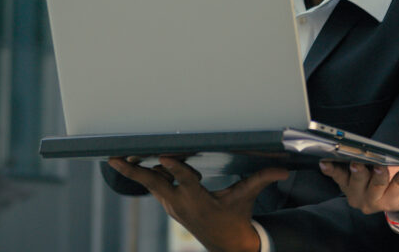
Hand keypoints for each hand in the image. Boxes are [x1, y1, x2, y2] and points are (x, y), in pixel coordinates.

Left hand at [108, 156, 287, 251]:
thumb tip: (284, 171)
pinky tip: (140, 162)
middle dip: (132, 171)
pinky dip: (148, 174)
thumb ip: (263, 180)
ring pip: (151, 183)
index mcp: (199, 200)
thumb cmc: (236, 216)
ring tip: (119, 156)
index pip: (184, 181)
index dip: (174, 168)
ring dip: (137, 170)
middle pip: (152, 183)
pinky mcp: (169, 205)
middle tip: (114, 158)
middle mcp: (180, 203)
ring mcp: (172, 205)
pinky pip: (156, 187)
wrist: (225, 244)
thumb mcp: (247, 197)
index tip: (162, 157)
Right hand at [319, 161, 398, 214]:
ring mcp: (373, 201)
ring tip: (381, 164)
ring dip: (379, 174)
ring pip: (376, 185)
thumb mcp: (358, 173)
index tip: (325, 161)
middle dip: (357, 171)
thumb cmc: (372, 177)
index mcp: (347, 185)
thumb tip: (352, 146)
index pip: (337, 175)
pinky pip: (397, 187)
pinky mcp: (390, 202)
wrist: (392, 197)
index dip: (330, 169)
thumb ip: (352, 162)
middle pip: (357, 181)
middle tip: (357, 161)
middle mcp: (357, 196)